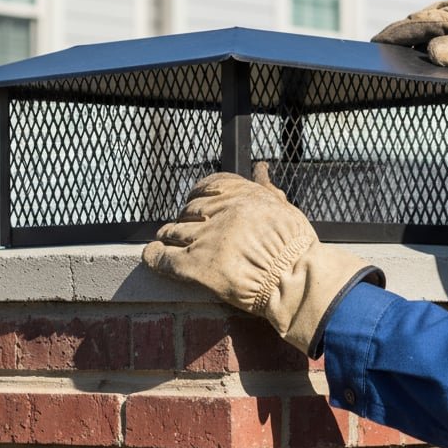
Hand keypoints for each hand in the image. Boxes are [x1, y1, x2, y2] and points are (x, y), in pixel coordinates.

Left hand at [141, 168, 383, 355]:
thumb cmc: (297, 247)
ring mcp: (205, 238)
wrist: (294, 279)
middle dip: (184, 219)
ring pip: (174, 232)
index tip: (195, 201)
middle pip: (189, 210)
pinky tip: (150, 256)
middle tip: (181, 228)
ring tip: (164, 240)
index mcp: (242, 194)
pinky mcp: (195, 265)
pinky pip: (165, 259)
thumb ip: (266, 187)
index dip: (198, 193)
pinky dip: (154, 257)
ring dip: (167, 236)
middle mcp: (220, 211)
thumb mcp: (284, 208)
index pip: (209, 185)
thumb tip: (260, 168)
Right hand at [373, 0, 447, 92]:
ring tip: (404, 38)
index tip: (377, 40)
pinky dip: (434, 20)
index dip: (395, 33)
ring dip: (418, 24)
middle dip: (402, 29)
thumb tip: (432, 49)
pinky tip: (432, 30)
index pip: (418, 24)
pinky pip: (445, 10)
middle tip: (384, 41)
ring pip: (433, 12)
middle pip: (421, 16)